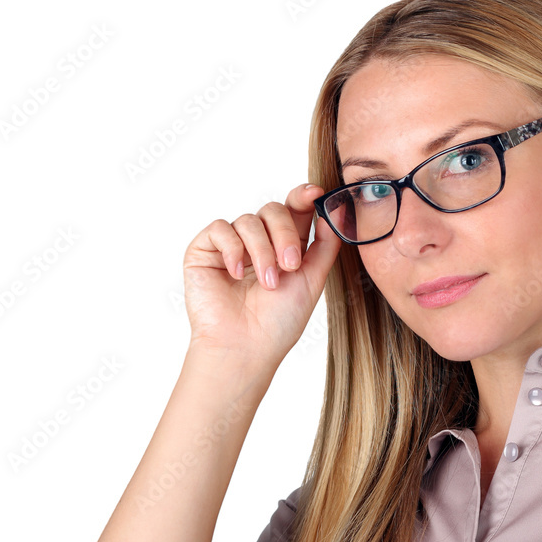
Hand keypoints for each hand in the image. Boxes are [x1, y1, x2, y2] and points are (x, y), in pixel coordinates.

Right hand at [181, 183, 340, 366]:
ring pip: (249, 220)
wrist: (246, 348)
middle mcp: (258, 242)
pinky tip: (237, 274)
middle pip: (273, 210)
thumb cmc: (278, 322)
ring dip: (262, 251)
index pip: (294, 210)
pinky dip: (232, 249)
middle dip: (285, 234)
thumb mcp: (312, 280)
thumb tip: (337, 210)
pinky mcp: (204, 251)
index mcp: (285, 245)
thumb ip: (325, 245)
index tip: (315, 193)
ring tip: (267, 282)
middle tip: (290, 265)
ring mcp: (231, 245)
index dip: (303, 196)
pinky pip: (220, 229)